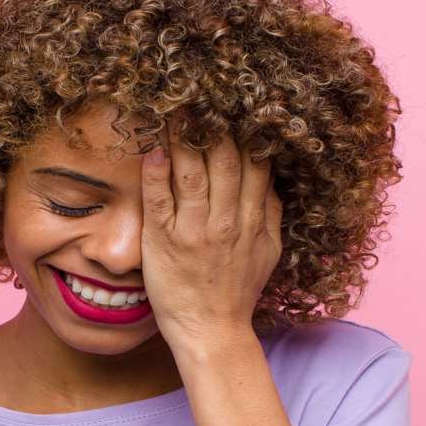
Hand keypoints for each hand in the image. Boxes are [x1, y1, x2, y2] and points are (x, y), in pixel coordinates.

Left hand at [140, 121, 282, 351]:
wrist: (212, 332)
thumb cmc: (237, 292)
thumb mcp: (269, 252)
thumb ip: (270, 212)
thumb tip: (271, 176)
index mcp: (251, 220)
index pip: (254, 165)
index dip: (246, 132)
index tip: (237, 105)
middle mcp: (225, 222)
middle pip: (224, 161)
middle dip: (215, 125)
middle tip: (204, 93)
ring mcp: (194, 232)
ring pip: (192, 174)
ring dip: (183, 138)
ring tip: (176, 108)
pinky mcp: (164, 242)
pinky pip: (160, 201)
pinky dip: (156, 173)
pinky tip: (154, 148)